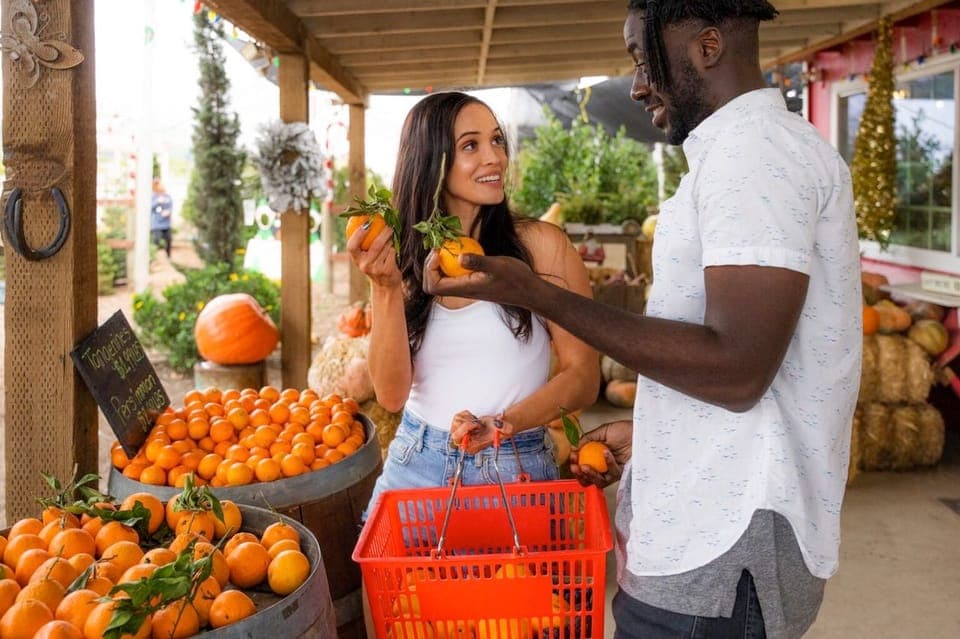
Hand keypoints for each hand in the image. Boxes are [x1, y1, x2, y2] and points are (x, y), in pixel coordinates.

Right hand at [347, 222, 400, 287]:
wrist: (385, 285)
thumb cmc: (375, 264)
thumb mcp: (366, 255)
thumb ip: (364, 241)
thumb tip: (364, 217)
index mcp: (356, 259)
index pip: (352, 246)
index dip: (358, 234)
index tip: (366, 222)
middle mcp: (364, 265)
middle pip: (375, 245)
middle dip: (383, 232)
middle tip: (388, 224)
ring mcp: (376, 269)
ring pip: (386, 248)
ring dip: (390, 240)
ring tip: (391, 235)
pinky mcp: (386, 271)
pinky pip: (392, 254)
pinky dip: (394, 249)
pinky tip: (394, 247)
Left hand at [422, 251, 539, 306]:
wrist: (528, 290)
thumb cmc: (515, 278)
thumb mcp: (498, 265)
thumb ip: (478, 262)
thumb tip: (459, 256)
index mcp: (464, 289)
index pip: (433, 286)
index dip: (429, 269)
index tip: (438, 252)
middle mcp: (462, 290)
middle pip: (432, 285)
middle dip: (429, 267)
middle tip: (438, 249)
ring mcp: (466, 287)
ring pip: (442, 280)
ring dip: (439, 264)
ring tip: (446, 247)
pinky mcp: (472, 283)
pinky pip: (453, 275)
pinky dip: (450, 263)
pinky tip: (460, 249)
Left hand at [449, 410, 510, 453]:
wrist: (494, 425)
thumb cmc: (497, 430)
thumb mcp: (504, 429)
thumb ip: (503, 428)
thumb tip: (500, 424)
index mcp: (471, 447)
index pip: (459, 442)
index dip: (465, 430)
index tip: (476, 425)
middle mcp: (463, 443)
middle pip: (454, 434)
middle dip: (466, 424)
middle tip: (477, 423)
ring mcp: (459, 434)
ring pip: (456, 422)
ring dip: (469, 418)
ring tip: (477, 422)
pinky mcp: (457, 426)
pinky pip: (457, 416)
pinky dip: (466, 414)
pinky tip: (473, 419)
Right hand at [569, 420, 631, 488]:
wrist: (641, 432)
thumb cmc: (626, 430)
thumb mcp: (603, 431)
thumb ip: (588, 439)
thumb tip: (574, 447)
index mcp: (597, 456)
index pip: (583, 465)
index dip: (576, 464)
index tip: (572, 458)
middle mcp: (604, 466)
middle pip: (589, 478)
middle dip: (580, 475)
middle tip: (575, 468)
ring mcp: (613, 471)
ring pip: (599, 480)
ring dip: (590, 474)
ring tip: (584, 466)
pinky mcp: (622, 474)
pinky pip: (612, 473)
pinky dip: (608, 463)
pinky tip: (605, 453)